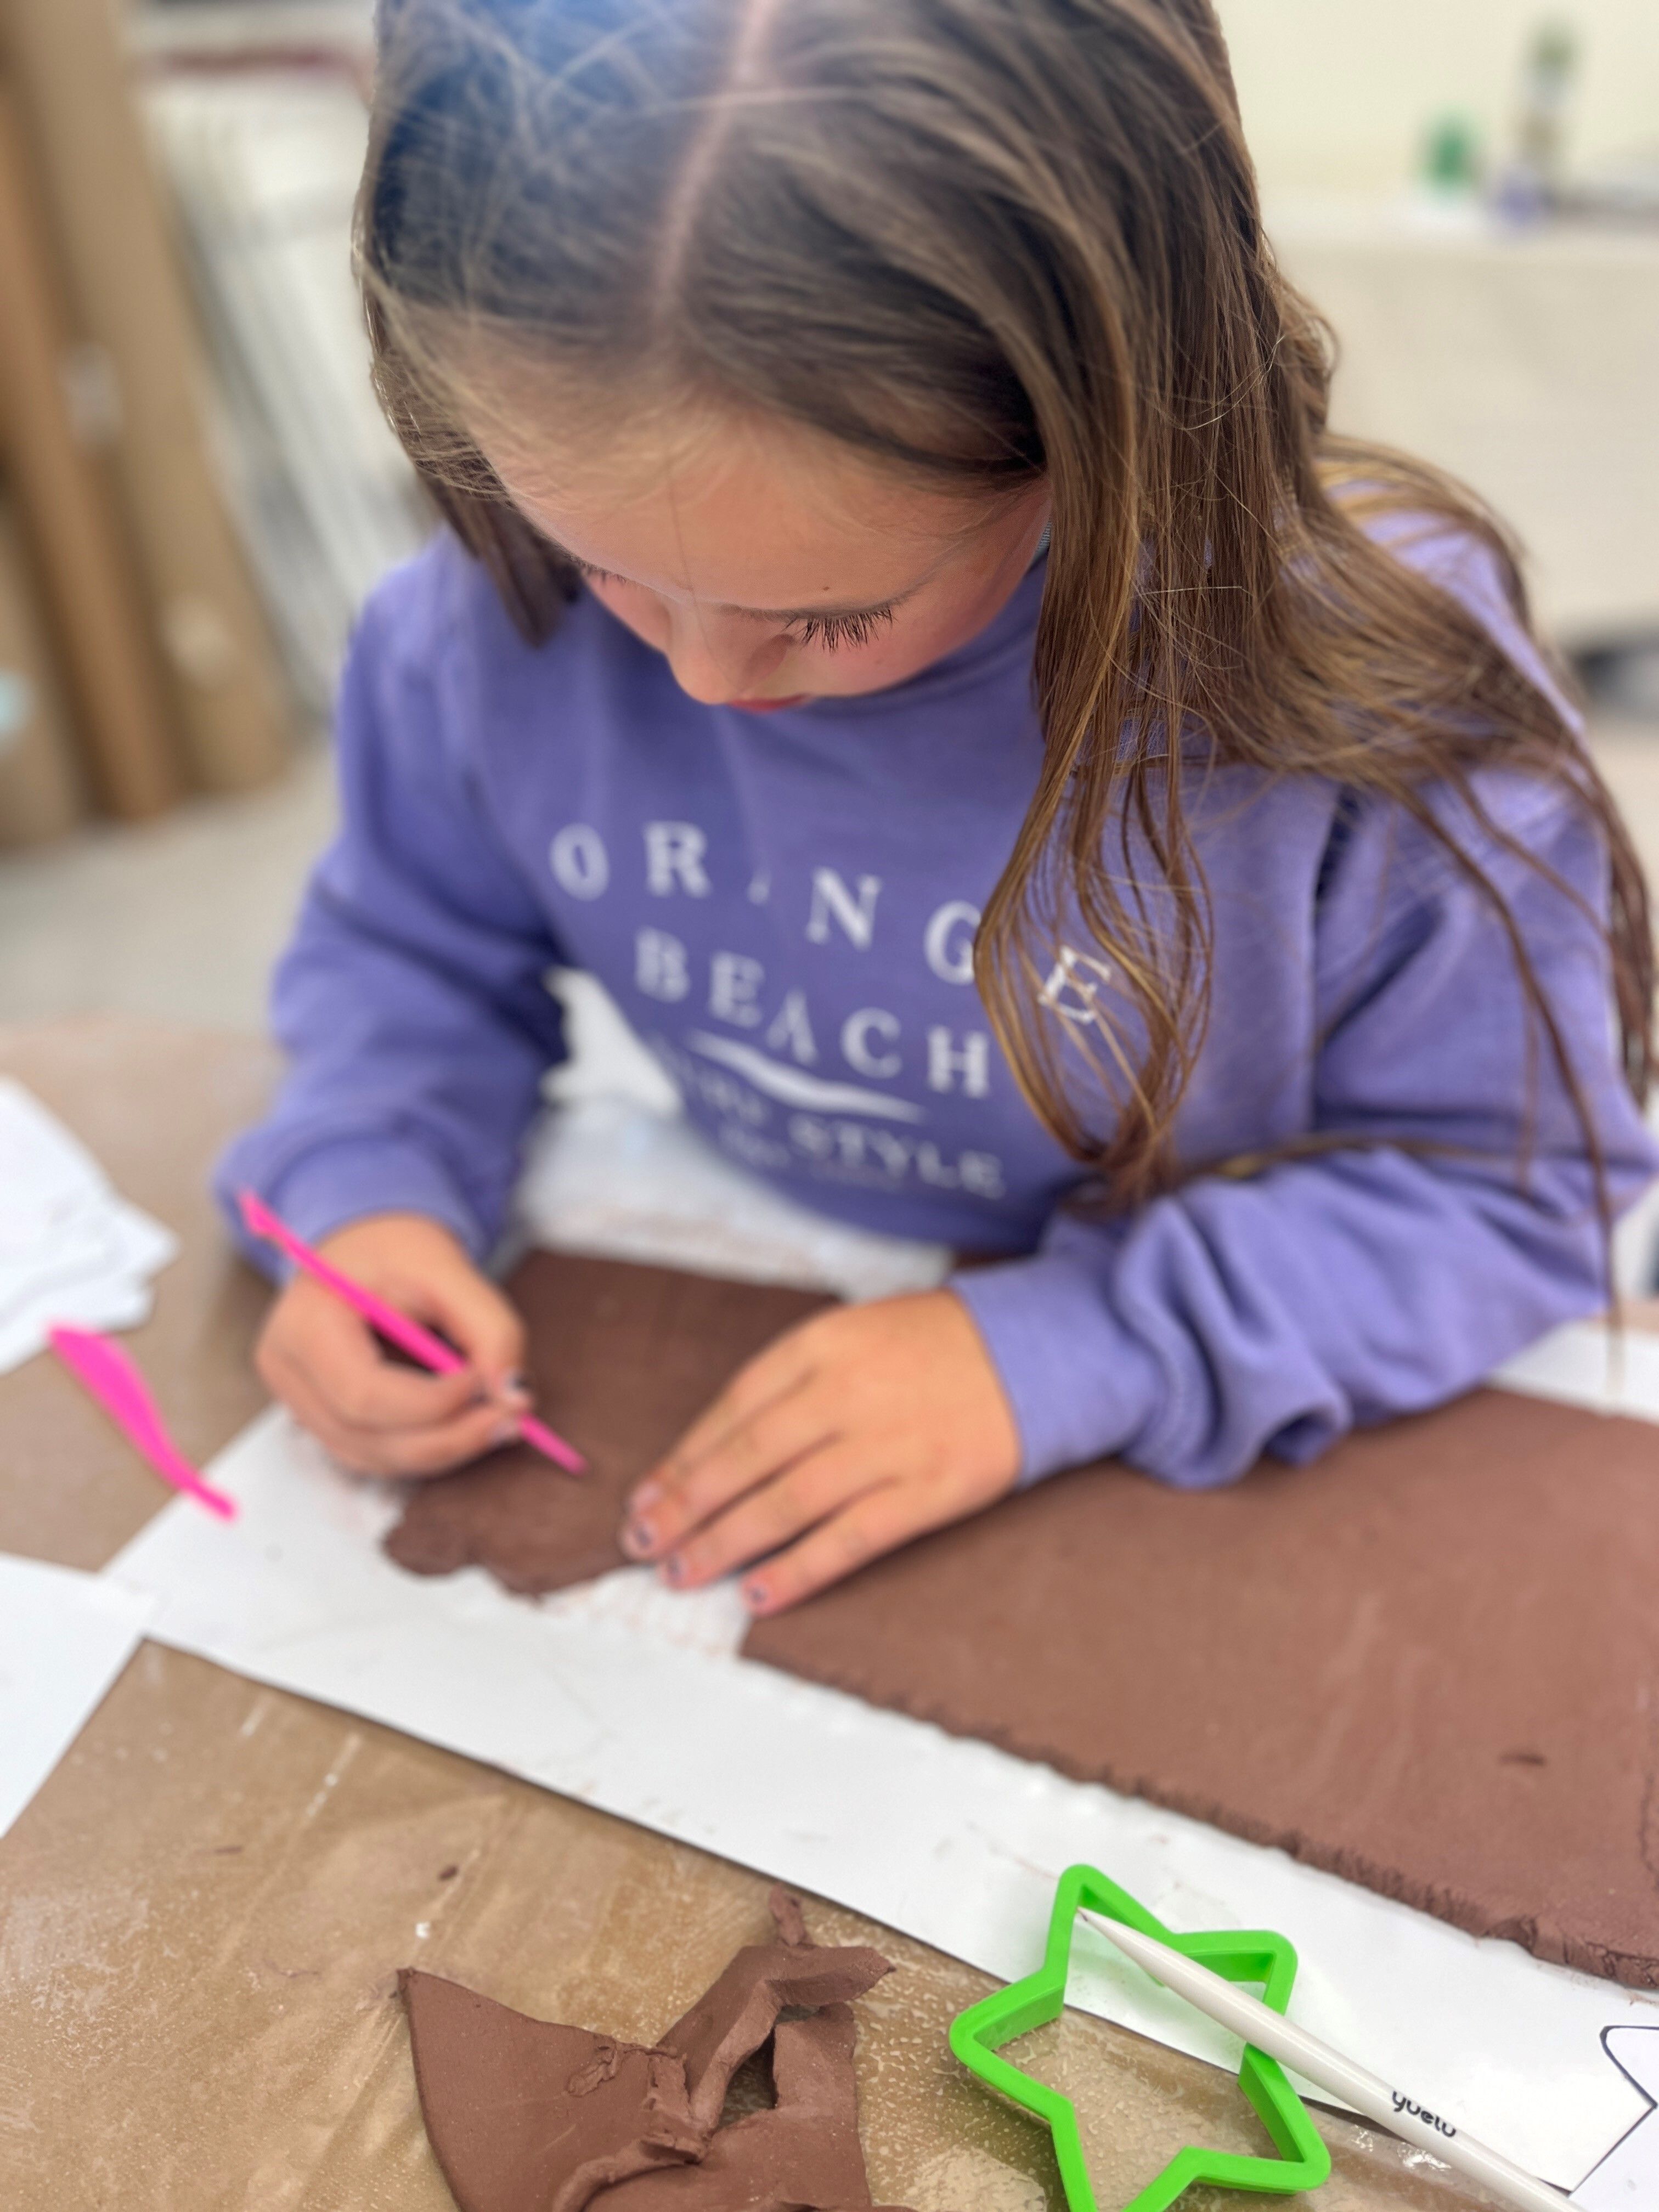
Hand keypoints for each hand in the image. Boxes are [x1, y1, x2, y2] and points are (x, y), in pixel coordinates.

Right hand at [254, 1212, 528, 1476]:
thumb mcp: (447, 1269)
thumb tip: (514, 1395)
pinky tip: (465, 1426)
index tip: (492, 1382)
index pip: (365, 1394)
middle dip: (448, 1437)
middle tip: (512, 1419)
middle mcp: (288, 1372)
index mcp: (304, 1325)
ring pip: (372, 1457)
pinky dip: (424, 1449)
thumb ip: (490, 1328)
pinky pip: (373, 1454)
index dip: (435, 1403)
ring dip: (442, 1450)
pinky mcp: (320, 1417)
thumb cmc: (396, 1250)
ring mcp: (297, 1401)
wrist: (362, 1242)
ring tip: (498, 1422)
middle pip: (366, 1437)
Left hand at [619, 1290, 1020, 1614]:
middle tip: (642, 1542)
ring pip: (786, 1504)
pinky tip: (760, 1595)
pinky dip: (801, 1571)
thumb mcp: (854, 1331)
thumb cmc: (937, 1344)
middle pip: (745, 1460)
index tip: (646, 1495)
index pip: (731, 1410)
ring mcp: (888, 1446)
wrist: (1037, 1350)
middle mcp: (846, 1395)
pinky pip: (850, 1539)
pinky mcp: (928, 1491)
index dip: (682, 1460)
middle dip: (685, 1507)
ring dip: (724, 1543)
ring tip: (681, 1572)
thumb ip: (793, 1379)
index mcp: (822, 1347)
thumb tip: (721, 1445)